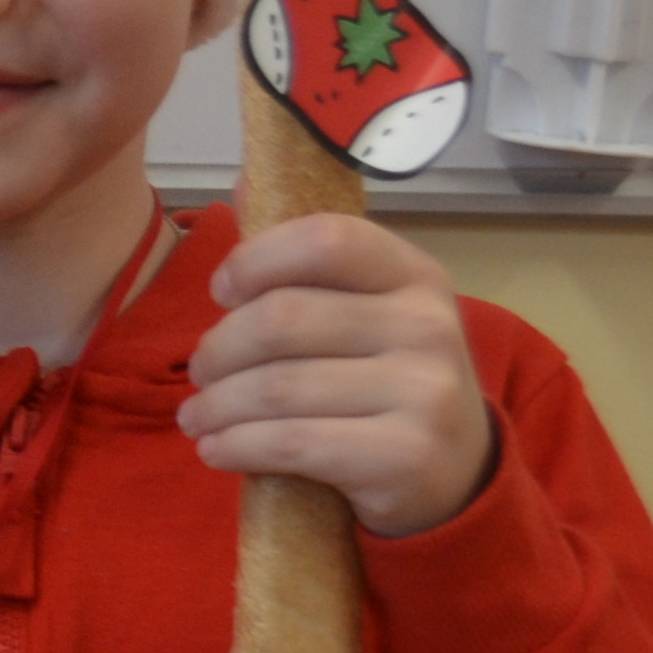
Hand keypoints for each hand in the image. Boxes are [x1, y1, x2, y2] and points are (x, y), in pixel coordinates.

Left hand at [180, 212, 497, 537]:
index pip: (324, 238)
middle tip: (199, 371)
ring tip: (196, 416)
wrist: (456, 475)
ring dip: (216, 406)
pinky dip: (237, 447)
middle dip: (218, 349)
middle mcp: (428, 325)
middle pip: (282, 318)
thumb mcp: (369, 309)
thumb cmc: (387, 381)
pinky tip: (216, 450)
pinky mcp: (406, 456)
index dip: (256, 259)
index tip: (222, 291)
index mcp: (415, 274)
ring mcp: (425, 392)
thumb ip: (311, 256)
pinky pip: (292, 443)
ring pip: (277, 387)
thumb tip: (244, 177)